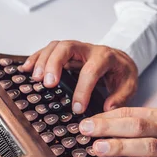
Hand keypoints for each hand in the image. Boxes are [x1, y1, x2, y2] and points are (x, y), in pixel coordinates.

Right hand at [19, 41, 137, 113]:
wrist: (121, 61)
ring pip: (55, 47)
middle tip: (48, 83)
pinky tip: (27, 69)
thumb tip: (107, 109)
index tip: (77, 108)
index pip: (91, 71)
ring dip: (43, 61)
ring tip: (35, 79)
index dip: (82, 90)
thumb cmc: (121, 73)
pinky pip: (48, 50)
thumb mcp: (129, 86)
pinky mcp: (66, 52)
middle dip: (55, 64)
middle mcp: (88, 49)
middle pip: (67, 48)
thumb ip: (120, 97)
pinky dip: (36, 58)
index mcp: (105, 57)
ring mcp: (76, 49)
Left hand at [78, 107, 156, 156]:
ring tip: (101, 150)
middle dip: (108, 128)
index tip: (85, 122)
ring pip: (147, 146)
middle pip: (136, 126)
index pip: (131, 113)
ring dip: (122, 147)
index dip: (106, 117)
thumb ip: (142, 123)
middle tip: (86, 131)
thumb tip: (109, 124)